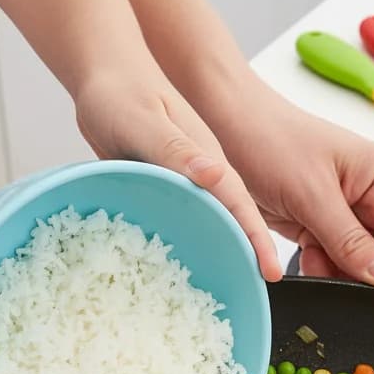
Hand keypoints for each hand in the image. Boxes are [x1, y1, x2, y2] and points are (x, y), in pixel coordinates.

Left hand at [74, 71, 282, 281]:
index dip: (257, 241)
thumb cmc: (122, 91)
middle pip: (231, 224)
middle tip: (256, 297)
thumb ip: (179, 149)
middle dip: (247, 258)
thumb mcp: (147, 121)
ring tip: (228, 294)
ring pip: (208, 227)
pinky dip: (187, 247)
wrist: (103, 76)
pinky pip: (182, 224)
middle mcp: (203, 178)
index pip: (240, 207)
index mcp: (208, 161)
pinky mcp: (166, 191)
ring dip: (219, 256)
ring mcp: (186, 186)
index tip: (271, 272)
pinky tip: (180, 273)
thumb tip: (215, 174)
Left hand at [223, 100, 373, 297]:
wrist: (232, 129)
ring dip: (347, 278)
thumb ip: (351, 242)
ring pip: (367, 268)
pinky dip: (325, 271)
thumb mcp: (313, 195)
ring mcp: (354, 216)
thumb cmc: (272, 141)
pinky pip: (339, 265)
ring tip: (322, 266)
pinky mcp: (329, 230)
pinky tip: (309, 261)